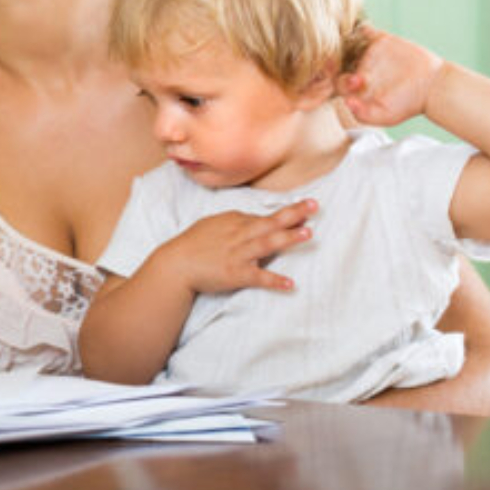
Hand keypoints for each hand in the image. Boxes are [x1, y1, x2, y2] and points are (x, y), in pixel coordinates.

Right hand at [151, 201, 316, 294]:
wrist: (175, 265)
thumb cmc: (192, 244)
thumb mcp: (213, 225)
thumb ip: (234, 222)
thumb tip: (254, 220)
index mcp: (233, 222)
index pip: (264, 216)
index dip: (287, 212)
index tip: (307, 208)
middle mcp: (238, 235)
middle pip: (269, 223)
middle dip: (293, 214)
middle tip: (314, 206)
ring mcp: (237, 254)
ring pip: (266, 244)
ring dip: (287, 238)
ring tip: (308, 233)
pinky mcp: (234, 274)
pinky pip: (257, 277)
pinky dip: (274, 280)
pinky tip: (290, 284)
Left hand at [338, 28, 444, 127]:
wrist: (433, 86)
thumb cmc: (408, 104)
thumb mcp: (385, 116)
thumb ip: (363, 114)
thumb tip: (347, 103)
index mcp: (355, 87)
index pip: (335, 81)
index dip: (334, 80)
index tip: (348, 80)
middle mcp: (358, 68)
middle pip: (336, 61)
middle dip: (334, 61)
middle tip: (342, 62)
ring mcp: (368, 54)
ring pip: (346, 45)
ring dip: (341, 43)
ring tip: (344, 46)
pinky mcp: (381, 41)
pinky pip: (365, 31)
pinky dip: (360, 29)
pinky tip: (361, 34)